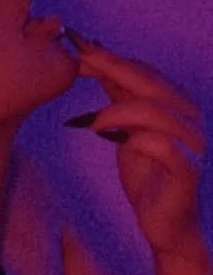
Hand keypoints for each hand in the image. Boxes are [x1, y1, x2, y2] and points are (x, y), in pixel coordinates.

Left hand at [73, 42, 206, 254]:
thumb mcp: (127, 133)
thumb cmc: (150, 178)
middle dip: (113, 67)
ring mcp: (193, 142)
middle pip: (151, 84)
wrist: (169, 226)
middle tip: (81, 60)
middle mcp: (190, 118)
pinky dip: (135, 138)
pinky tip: (112, 139)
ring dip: (118, 111)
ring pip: (156, 111)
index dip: (113, 59)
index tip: (80, 47)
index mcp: (177, 106)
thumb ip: (121, 102)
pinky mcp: (189, 169)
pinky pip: (163, 145)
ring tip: (92, 122)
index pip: (145, 73)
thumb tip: (98, 66)